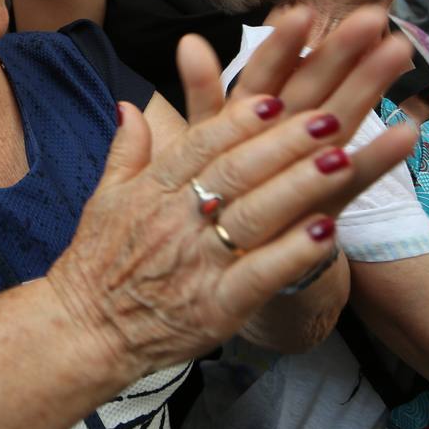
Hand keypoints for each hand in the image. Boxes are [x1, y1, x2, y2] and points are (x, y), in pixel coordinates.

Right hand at [46, 7, 417, 378]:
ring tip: (341, 160)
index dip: (238, 120)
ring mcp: (198, 264)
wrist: (86, 330)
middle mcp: (177, 220)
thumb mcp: (104, 197)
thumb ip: (127, 149)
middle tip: (325, 117)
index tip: (273, 98)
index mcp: (153, 190)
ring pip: (254, 216)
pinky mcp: (216, 307)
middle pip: (236, 172)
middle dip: (284, 143)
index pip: (200, 144)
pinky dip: (293, 253)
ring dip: (300, 187)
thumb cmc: (97, 262)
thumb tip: (129, 104)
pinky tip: (328, 231)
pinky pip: (260, 275)